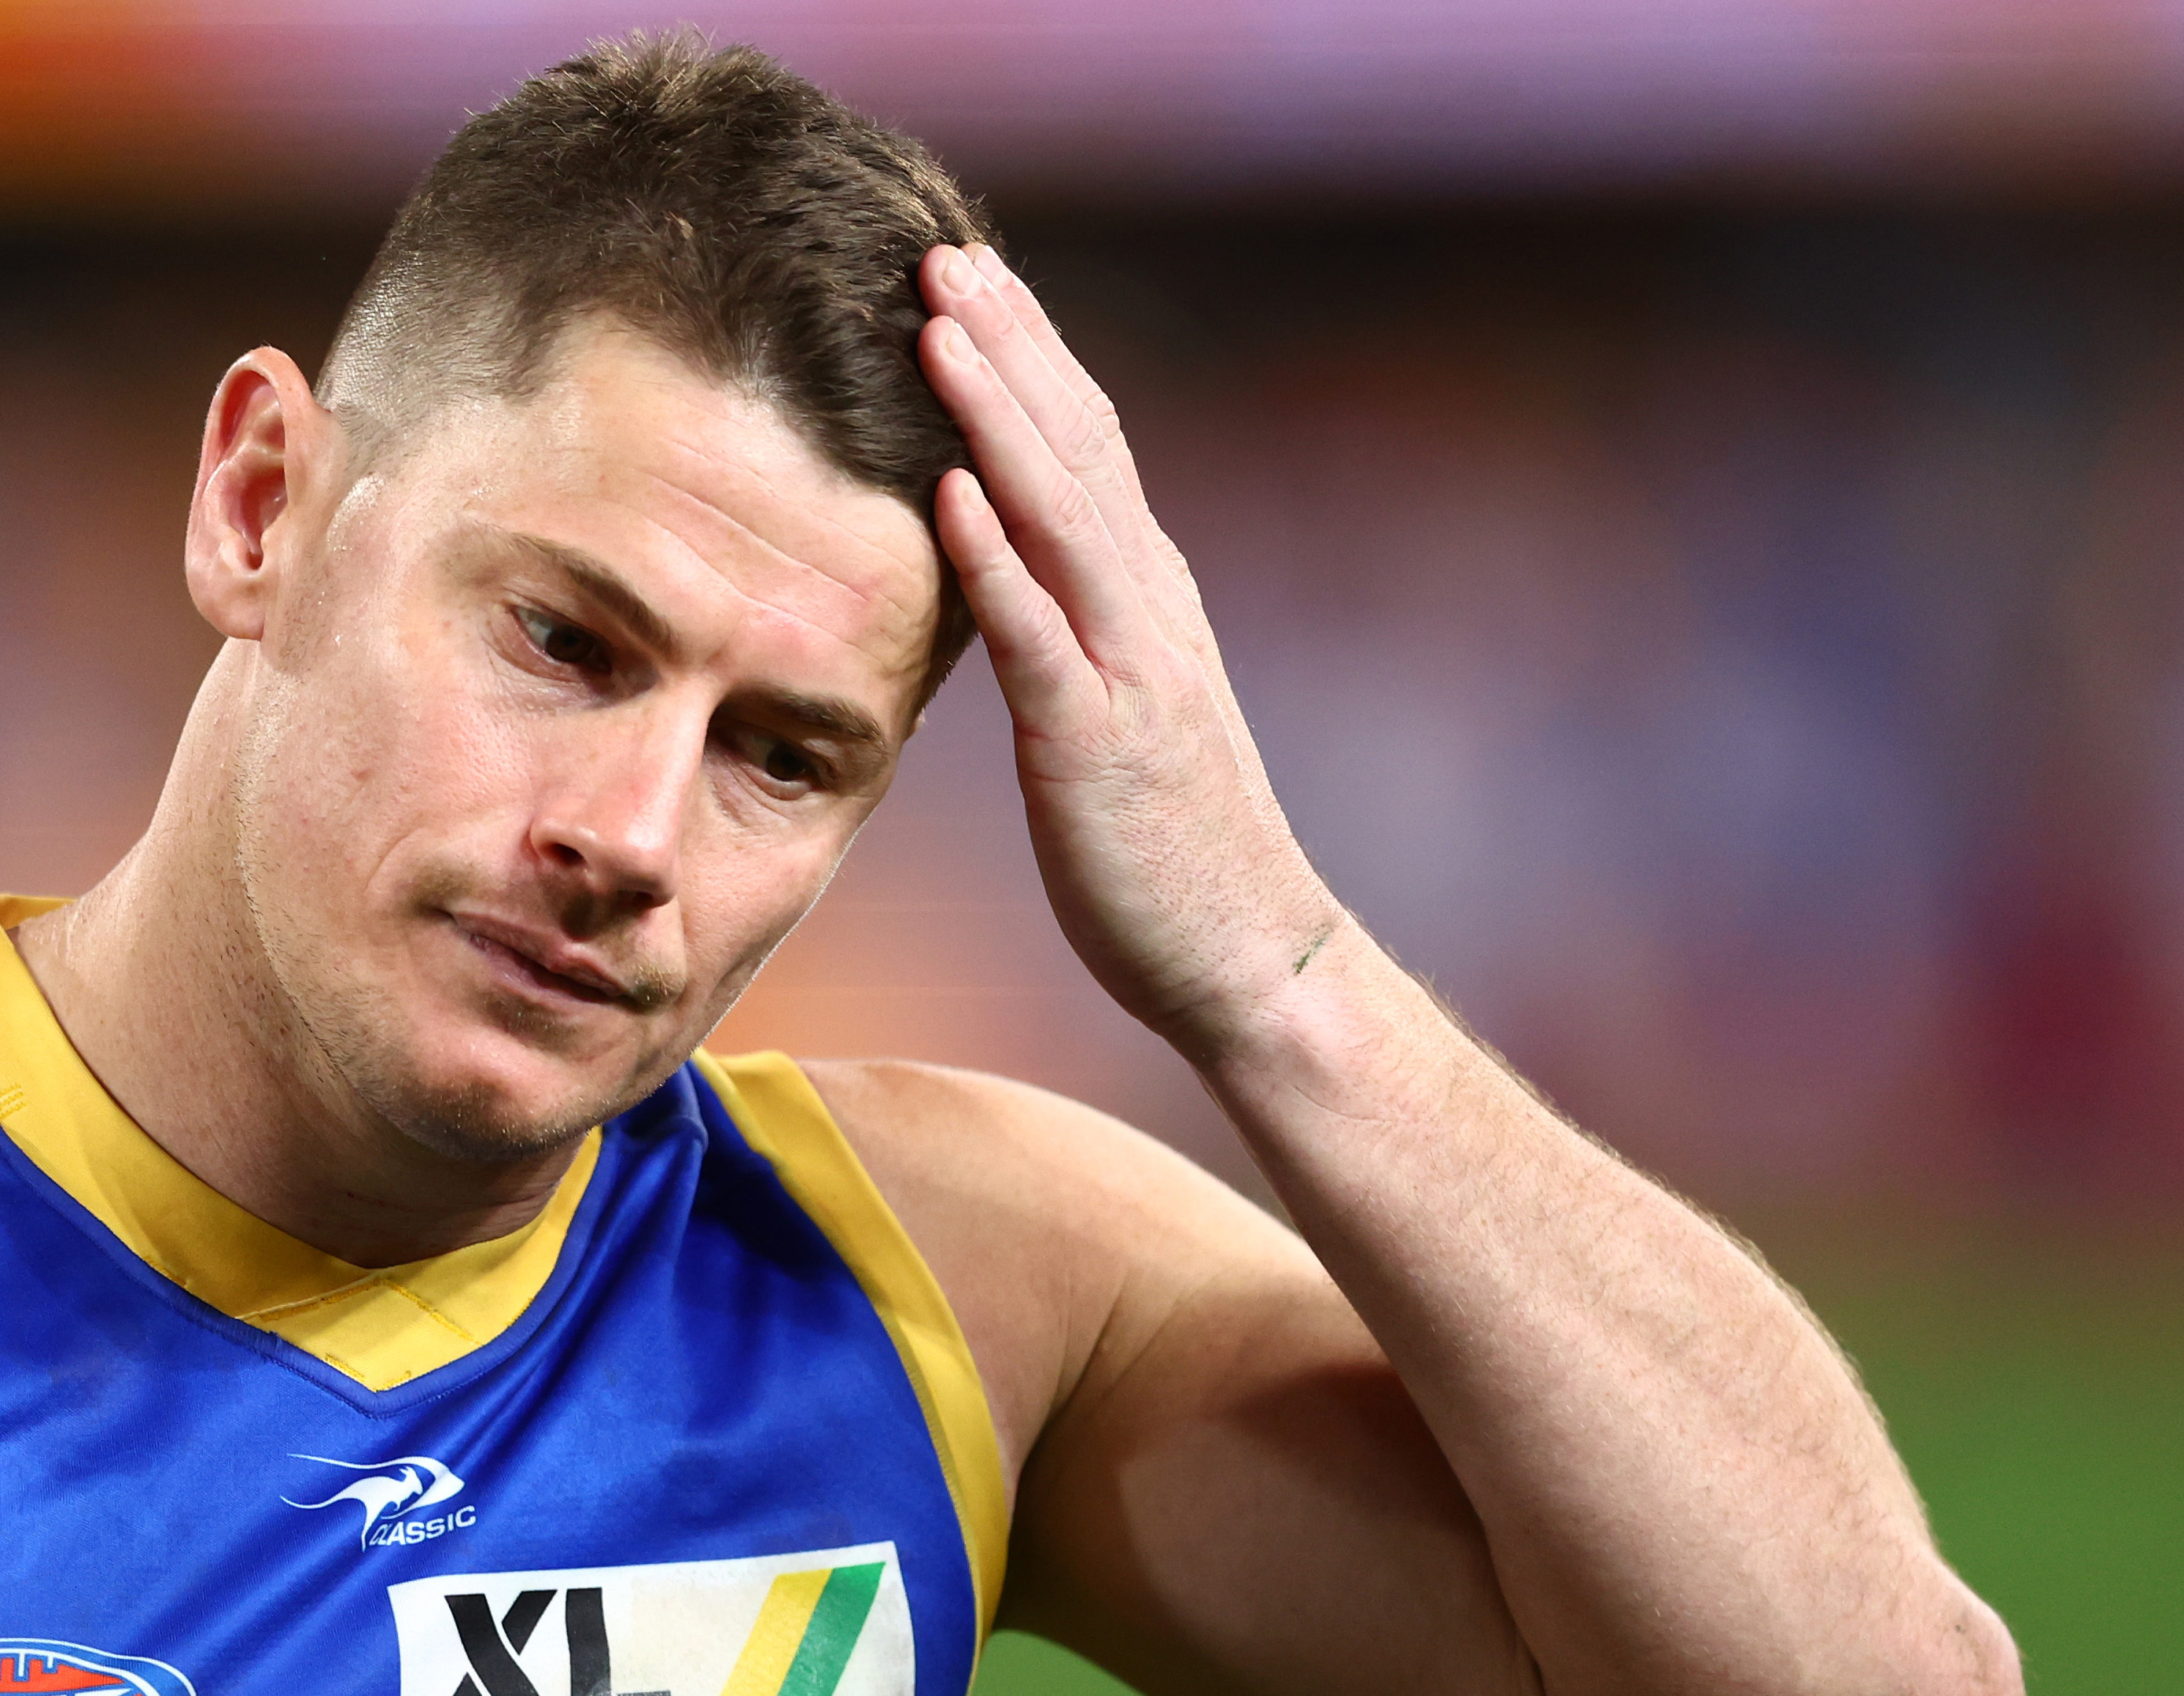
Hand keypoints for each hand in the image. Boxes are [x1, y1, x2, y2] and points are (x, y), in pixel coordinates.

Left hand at [916, 242, 1343, 1054]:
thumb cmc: (1169, 846)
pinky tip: (949, 491)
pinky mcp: (1098, 741)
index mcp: (1147, 598)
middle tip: (941, 252)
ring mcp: (1129, 669)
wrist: (1248, 956)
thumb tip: (1009, 564)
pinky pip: (1040, 634)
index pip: (1085, 449)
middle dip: (1008, 343)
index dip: (1027, 357)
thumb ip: (1074, 628)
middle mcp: (1147, 609)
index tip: (968, 278)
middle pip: (1075, 447)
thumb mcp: (1118, 708)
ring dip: (995, 413)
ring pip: (1059, 513)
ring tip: (935, 323)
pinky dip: (997, 556)